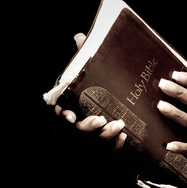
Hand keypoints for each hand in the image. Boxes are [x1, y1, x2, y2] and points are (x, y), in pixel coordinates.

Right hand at [54, 33, 126, 150]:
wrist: (120, 114)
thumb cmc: (101, 94)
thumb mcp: (93, 75)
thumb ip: (84, 58)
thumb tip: (80, 36)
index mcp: (75, 109)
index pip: (62, 113)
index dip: (63, 116)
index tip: (70, 116)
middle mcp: (83, 124)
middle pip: (78, 130)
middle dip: (87, 126)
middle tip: (101, 119)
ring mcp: (95, 137)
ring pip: (95, 142)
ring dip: (106, 135)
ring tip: (119, 124)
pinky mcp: (108, 146)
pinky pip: (110, 151)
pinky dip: (116, 145)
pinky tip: (125, 137)